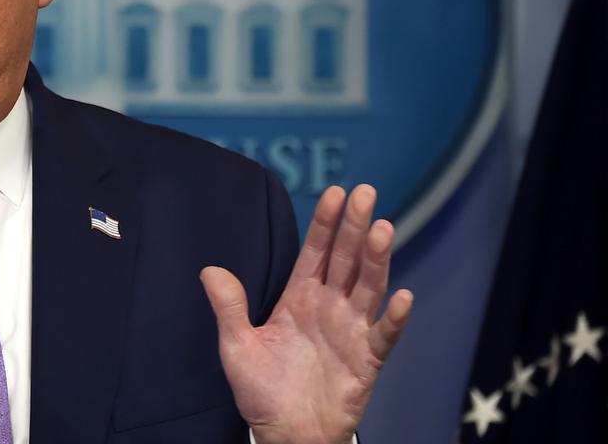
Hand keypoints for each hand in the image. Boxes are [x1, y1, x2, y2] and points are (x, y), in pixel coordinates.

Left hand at [200, 185, 412, 443]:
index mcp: (299, 298)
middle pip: (346, 259)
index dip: (326, 223)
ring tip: (382, 229)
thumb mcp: (236, 346)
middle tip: (364, 193)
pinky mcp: (368, 360)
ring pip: (368, 287)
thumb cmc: (262, 391)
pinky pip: (384, 335)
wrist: (286, 434)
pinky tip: (402, 297)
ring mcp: (351, 331)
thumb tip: (209, 270)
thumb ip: (228, 307)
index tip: (335, 193)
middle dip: (355, 226)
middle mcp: (329, 307)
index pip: (315, 252)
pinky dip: (394, 317)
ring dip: (377, 259)